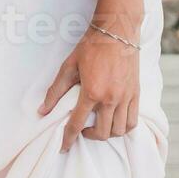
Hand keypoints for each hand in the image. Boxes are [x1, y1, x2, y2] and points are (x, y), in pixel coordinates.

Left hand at [37, 18, 141, 152]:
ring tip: (99, 125)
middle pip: (102, 133)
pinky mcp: (136, 93)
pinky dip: (123, 127)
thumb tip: (42, 110)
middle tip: (82, 130)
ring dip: (108, 133)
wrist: (117, 31)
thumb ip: (56, 90)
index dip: (68, 139)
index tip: (63, 147)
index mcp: (92, 92)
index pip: (77, 124)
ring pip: (120, 130)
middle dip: (90, 136)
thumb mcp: (69, 66)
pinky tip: (114, 121)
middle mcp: (111, 98)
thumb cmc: (91, 46)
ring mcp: (126, 97)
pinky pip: (133, 121)